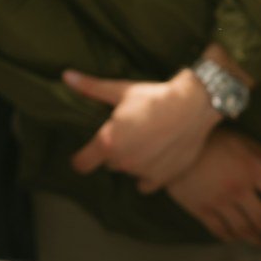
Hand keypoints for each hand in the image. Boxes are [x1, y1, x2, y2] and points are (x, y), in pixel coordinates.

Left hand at [64, 68, 219, 190]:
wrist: (193, 106)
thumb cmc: (155, 97)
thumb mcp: (121, 91)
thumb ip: (91, 88)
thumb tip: (66, 76)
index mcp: (108, 142)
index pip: (81, 164)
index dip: (81, 158)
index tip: (85, 154)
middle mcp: (123, 161)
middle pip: (109, 163)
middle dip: (115, 151)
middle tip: (129, 133)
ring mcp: (143, 172)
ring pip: (129, 170)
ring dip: (133, 161)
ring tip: (147, 141)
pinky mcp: (162, 178)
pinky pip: (145, 184)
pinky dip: (148, 174)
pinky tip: (155, 159)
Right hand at [165, 129, 260, 246]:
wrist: (172, 141)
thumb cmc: (212, 138)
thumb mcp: (242, 140)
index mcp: (253, 170)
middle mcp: (239, 188)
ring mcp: (219, 201)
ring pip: (245, 229)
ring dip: (258, 241)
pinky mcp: (200, 208)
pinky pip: (221, 230)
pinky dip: (232, 238)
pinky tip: (238, 240)